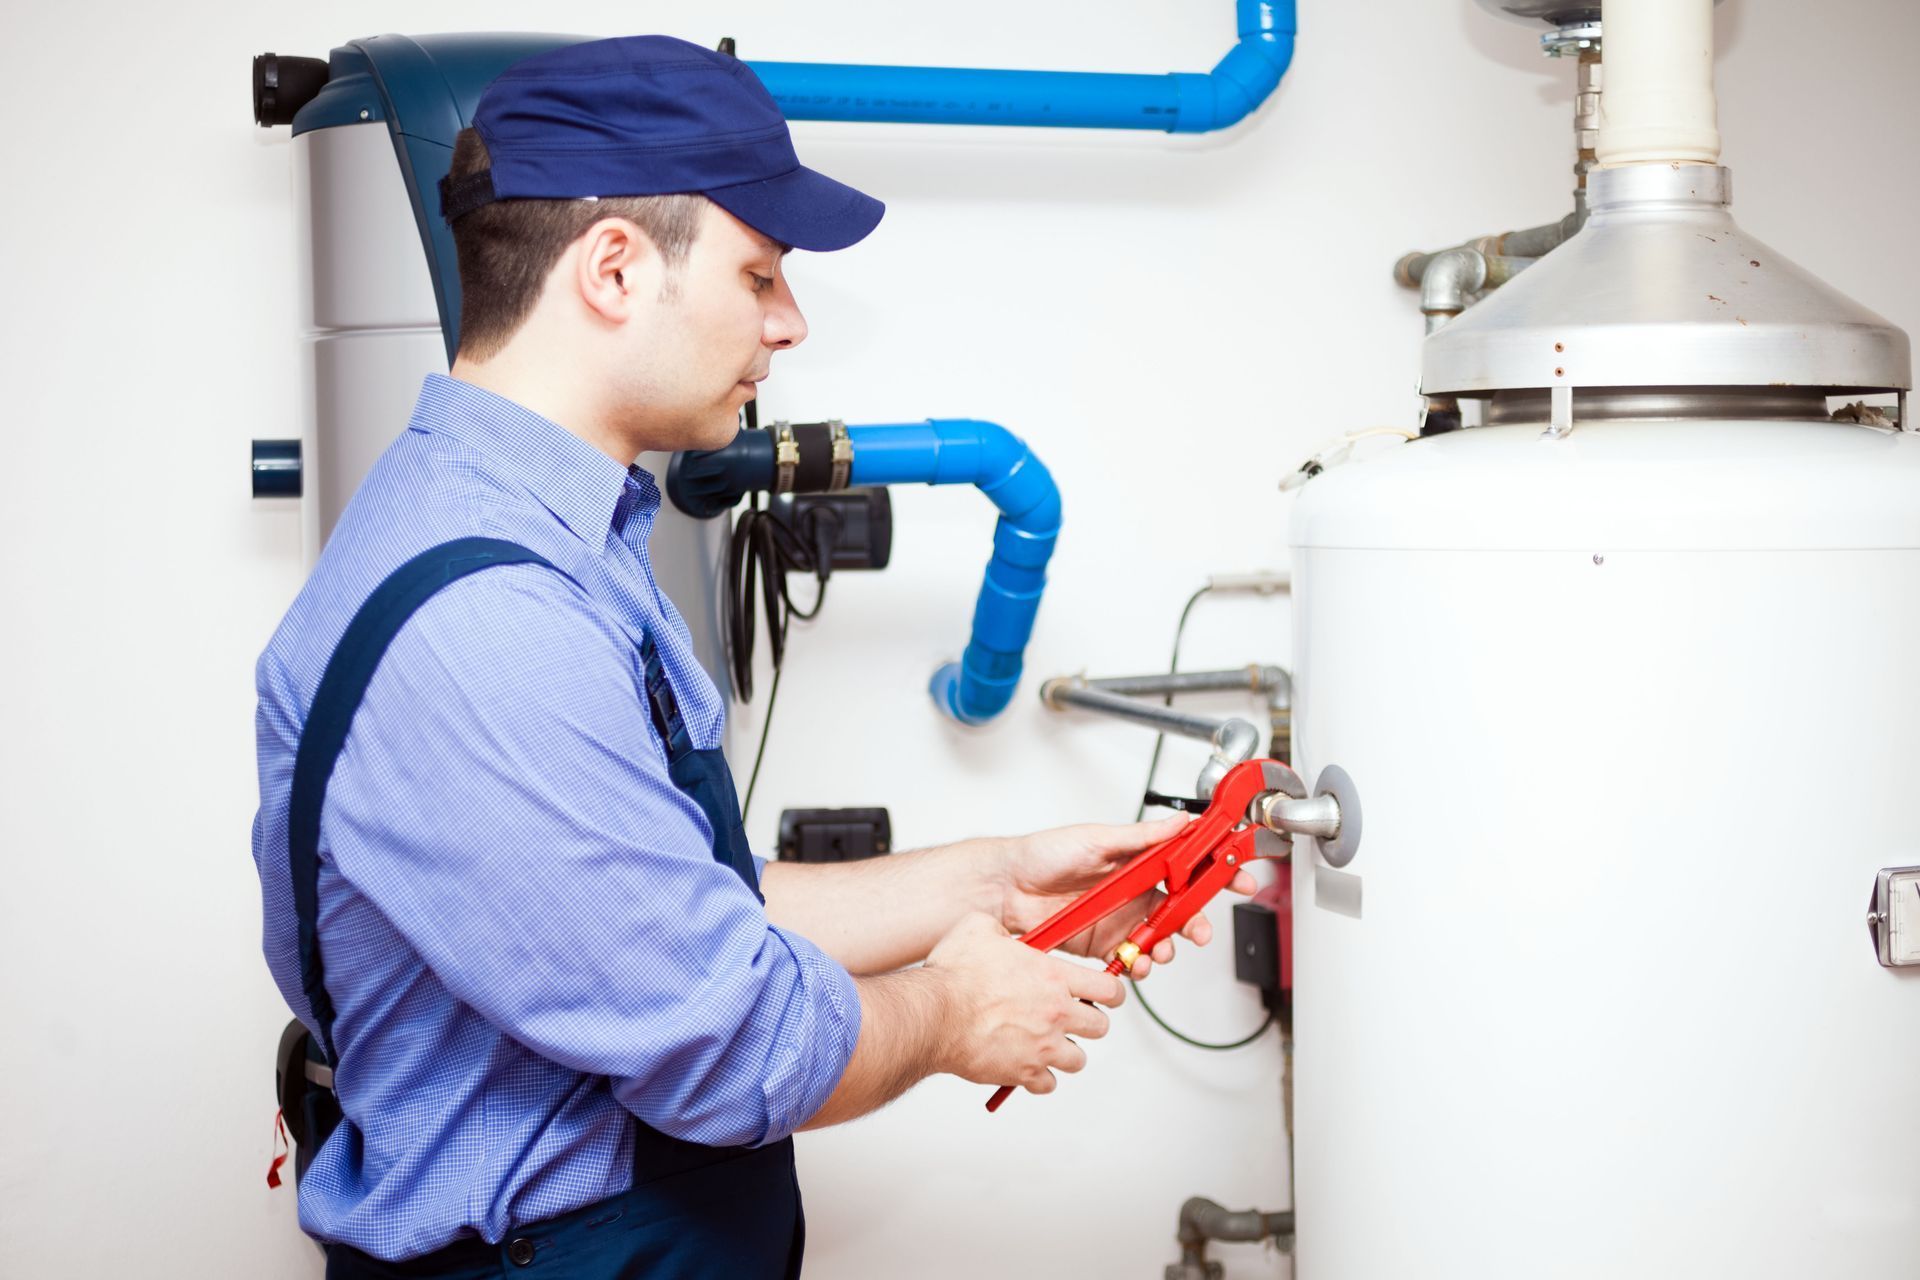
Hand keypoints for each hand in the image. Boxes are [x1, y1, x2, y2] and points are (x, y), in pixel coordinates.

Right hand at [924, 912, 1124, 1095]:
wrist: (934, 1015)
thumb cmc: (954, 975)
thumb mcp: (979, 928)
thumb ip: (1002, 930)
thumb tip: (1004, 935)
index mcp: (1053, 977)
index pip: (1109, 989)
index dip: (1110, 992)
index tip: (1105, 995)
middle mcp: (1056, 1013)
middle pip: (1100, 1027)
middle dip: (1088, 1023)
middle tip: (1069, 1018)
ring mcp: (1042, 1046)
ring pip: (1078, 1060)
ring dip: (1065, 1052)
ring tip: (1046, 1044)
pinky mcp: (1023, 1073)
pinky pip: (1047, 1084)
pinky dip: (1038, 1077)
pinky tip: (1024, 1064)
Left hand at [997, 816, 1257, 977]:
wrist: (1005, 888)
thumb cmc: (1043, 854)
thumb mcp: (1095, 838)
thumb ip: (1142, 837)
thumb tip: (1180, 822)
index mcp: (1138, 859)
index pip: (1187, 865)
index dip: (1216, 872)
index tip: (1240, 879)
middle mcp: (1133, 889)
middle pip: (1181, 907)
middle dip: (1197, 921)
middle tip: (1200, 931)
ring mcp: (1120, 917)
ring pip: (1161, 935)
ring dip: (1169, 946)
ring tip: (1163, 950)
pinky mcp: (1103, 943)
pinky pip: (1132, 956)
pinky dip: (1141, 963)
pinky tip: (1138, 963)